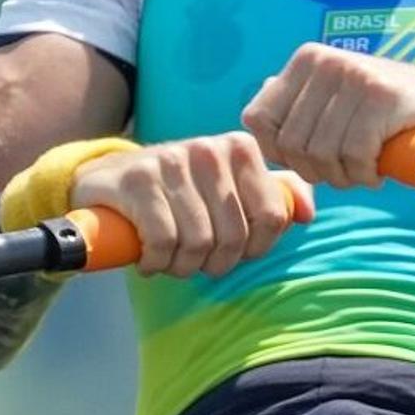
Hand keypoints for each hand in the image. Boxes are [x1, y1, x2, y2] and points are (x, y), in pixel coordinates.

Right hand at [67, 133, 316, 278]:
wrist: (107, 177)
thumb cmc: (177, 191)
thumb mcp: (227, 185)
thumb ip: (273, 194)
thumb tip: (307, 213)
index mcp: (239, 148)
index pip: (272, 216)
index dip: (255, 249)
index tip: (232, 254)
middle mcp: (208, 149)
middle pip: (234, 236)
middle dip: (215, 263)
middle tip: (195, 263)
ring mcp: (171, 161)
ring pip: (199, 241)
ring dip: (183, 266)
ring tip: (171, 261)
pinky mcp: (138, 180)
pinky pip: (164, 241)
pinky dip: (158, 262)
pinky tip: (149, 260)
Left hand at [241, 44, 414, 191]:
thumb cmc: (390, 112)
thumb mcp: (336, 99)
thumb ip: (297, 105)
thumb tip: (253, 119)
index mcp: (307, 60)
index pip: (258, 120)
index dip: (278, 152)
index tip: (309, 160)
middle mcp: (326, 62)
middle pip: (290, 143)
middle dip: (315, 170)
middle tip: (344, 170)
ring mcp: (354, 76)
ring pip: (321, 153)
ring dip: (342, 176)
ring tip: (362, 170)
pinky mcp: (382, 97)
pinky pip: (354, 154)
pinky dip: (364, 174)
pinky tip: (377, 170)